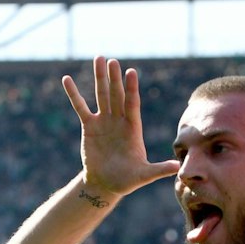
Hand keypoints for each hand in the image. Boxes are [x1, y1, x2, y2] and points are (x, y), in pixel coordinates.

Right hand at [61, 57, 179, 198]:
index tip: (131, 72)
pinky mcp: (89, 126)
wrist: (106, 184)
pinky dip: (74, 94)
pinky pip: (80, 107)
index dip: (131, 89)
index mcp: (133, 128)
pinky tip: (67, 79)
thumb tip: (177, 167)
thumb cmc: (127, 180)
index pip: (132, 104)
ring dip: (99, 78)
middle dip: (114, 78)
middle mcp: (119, 120)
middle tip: (112, 60)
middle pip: (117, 95)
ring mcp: (104, 121)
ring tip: (98, 59)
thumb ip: (159, 169)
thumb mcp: (144, 175)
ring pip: (101, 95)